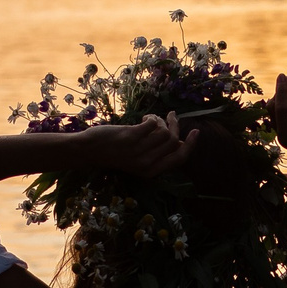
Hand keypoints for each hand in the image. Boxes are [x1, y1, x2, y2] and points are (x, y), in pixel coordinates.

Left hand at [83, 112, 197, 177]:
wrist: (90, 150)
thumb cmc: (115, 153)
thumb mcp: (139, 159)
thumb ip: (158, 153)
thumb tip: (179, 142)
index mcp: (151, 171)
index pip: (179, 158)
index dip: (190, 145)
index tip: (196, 132)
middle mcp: (147, 164)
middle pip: (173, 141)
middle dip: (175, 125)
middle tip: (171, 115)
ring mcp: (139, 151)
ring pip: (164, 131)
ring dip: (160, 120)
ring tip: (151, 118)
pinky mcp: (131, 138)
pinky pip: (152, 123)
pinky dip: (151, 118)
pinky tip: (143, 118)